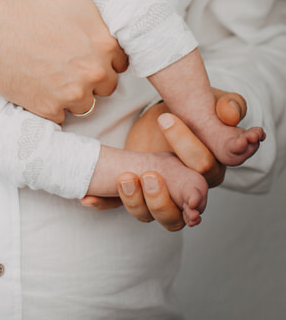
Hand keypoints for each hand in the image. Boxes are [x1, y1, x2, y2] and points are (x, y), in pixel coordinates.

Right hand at [0, 0, 134, 122]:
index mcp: (105, 41)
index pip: (122, 59)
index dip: (105, 51)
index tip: (86, 44)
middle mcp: (93, 71)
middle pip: (107, 84)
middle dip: (92, 73)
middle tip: (68, 57)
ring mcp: (70, 93)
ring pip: (86, 103)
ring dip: (75, 92)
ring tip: (54, 72)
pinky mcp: (46, 108)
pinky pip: (60, 116)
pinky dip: (52, 104)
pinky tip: (39, 84)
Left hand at [80, 89, 246, 229]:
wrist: (169, 120)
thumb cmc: (195, 111)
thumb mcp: (215, 102)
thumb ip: (229, 105)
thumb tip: (231, 114)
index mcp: (211, 167)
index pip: (205, 165)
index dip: (188, 147)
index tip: (165, 119)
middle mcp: (191, 191)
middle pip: (184, 208)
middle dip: (165, 193)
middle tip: (150, 173)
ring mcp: (164, 197)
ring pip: (159, 217)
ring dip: (140, 202)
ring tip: (126, 179)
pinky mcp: (139, 195)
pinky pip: (122, 208)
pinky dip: (105, 204)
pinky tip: (88, 198)